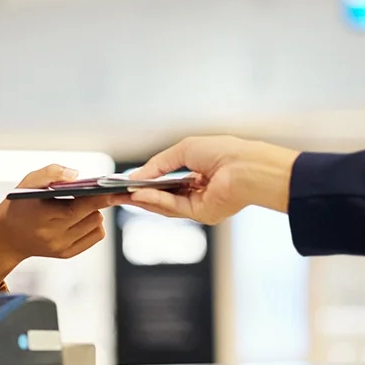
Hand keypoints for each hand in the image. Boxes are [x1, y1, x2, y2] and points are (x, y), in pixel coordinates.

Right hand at [0, 166, 114, 279]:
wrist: (7, 237)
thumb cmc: (19, 205)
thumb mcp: (27, 183)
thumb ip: (50, 172)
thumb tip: (76, 175)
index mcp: (41, 215)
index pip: (78, 207)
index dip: (97, 196)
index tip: (110, 187)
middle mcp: (52, 235)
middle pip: (91, 215)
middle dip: (98, 200)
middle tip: (98, 190)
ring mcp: (61, 246)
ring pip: (96, 223)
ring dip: (94, 211)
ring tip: (80, 204)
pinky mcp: (67, 253)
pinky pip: (95, 235)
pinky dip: (93, 224)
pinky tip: (81, 217)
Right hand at [122, 136, 299, 224]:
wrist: (246, 167)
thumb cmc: (224, 152)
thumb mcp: (183, 150)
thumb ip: (158, 164)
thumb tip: (135, 177)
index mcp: (201, 173)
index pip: (169, 181)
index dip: (148, 180)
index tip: (128, 180)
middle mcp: (200, 191)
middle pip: (164, 195)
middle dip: (140, 193)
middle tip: (118, 191)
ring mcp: (201, 204)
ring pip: (166, 204)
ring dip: (144, 199)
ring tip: (123, 193)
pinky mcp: (202, 215)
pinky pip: (174, 208)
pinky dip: (156, 201)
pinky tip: (140, 194)